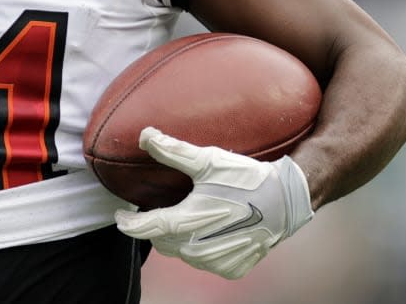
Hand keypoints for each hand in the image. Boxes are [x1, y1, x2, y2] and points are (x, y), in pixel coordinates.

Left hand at [114, 126, 312, 279]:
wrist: (285, 202)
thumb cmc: (245, 178)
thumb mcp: (208, 160)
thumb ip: (173, 150)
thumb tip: (145, 135)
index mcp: (187, 223)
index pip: (145, 228)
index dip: (128, 223)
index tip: (120, 215)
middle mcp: (197, 249)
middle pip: (162, 240)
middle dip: (157, 226)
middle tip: (163, 207)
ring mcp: (214, 262)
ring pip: (182, 253)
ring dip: (180, 238)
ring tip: (190, 215)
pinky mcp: (231, 269)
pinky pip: (204, 261)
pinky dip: (202, 248)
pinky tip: (213, 229)